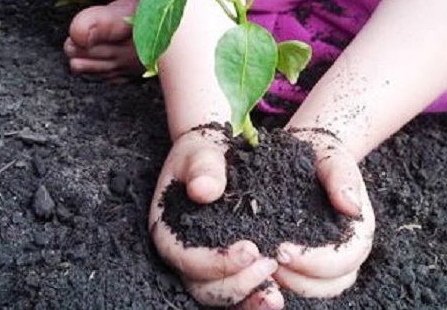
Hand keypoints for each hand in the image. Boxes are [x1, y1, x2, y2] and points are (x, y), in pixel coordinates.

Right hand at [149, 126, 284, 308]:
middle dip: (236, 284)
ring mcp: (205, 262)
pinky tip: (278, 292)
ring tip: (277, 296)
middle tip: (268, 265)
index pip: (186, 258)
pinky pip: (238, 287)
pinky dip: (256, 294)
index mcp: (168, 230)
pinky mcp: (226, 263)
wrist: (214, 151)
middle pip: (202, 287)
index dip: (215, 261)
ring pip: (221, 294)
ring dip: (248, 298)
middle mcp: (184, 253)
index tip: (249, 249)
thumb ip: (203, 169)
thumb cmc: (202, 151)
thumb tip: (204, 191)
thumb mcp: (200, 152)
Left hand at [272, 129, 375, 296]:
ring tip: (263, 265)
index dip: (315, 262)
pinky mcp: (308, 260)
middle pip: (334, 282)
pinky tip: (260, 268)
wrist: (308, 151)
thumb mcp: (331, 157)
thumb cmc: (321, 154)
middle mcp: (348, 249)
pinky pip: (301, 283)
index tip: (282, 249)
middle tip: (267, 261)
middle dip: (300, 278)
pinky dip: (282, 282)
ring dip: (291, 283)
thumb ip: (342, 177)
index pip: (345, 259)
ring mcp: (328, 257)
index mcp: (358, 228)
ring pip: (318, 289)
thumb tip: (351, 207)